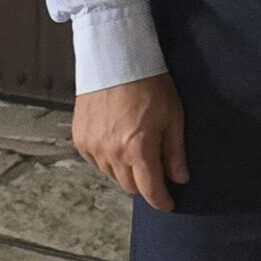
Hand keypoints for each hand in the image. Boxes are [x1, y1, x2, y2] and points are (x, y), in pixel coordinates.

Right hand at [71, 74, 187, 211]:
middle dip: (145, 185)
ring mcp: (93, 146)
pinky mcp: (80, 138)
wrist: (115, 58)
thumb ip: (175, 152)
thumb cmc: (149, 84)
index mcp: (139, 150)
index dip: (162, 201)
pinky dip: (106, 159)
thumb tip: (180, 178)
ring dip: (125, 172)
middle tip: (155, 172)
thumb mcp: (173, 117)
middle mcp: (113, 153)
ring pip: (111, 175)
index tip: (169, 203)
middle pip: (130, 187)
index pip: (150, 191)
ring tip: (135, 152)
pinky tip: (116, 143)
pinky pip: (95, 161)